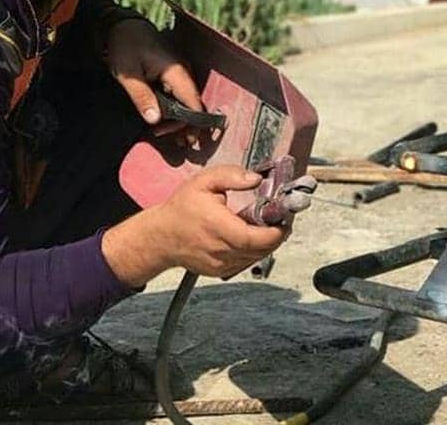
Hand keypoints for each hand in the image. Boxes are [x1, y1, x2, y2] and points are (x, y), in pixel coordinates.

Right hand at [102, 166, 289, 286]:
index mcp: (220, 228)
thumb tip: (257, 178)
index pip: (257, 238)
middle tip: (282, 217)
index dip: (277, 231)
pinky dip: (255, 250)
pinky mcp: (221, 271)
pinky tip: (253, 235)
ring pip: (257, 257)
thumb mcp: (205, 182)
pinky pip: (247, 262)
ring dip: (268, 242)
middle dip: (277, 234)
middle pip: (262, 249)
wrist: (160, 237)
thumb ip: (232, 176)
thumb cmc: (182, 208)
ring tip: (269, 224)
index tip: (285, 217)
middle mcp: (222, 251)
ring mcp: (222, 265)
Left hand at [104, 18, 204, 143]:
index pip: (194, 102)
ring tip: (164, 132)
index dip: (191, 123)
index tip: (181, 139)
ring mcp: (180, 72)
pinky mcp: (174, 73)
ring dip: (180, 118)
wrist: (123, 26)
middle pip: (194, 104)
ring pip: (188, 100)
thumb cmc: (125, 47)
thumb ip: (142, 97)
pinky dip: (175, 108)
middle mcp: (184, 72)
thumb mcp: (128, 75)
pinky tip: (163, 118)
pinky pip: (180, 94)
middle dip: (185, 125)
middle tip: (169, 139)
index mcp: (176, 71)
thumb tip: (155, 120)